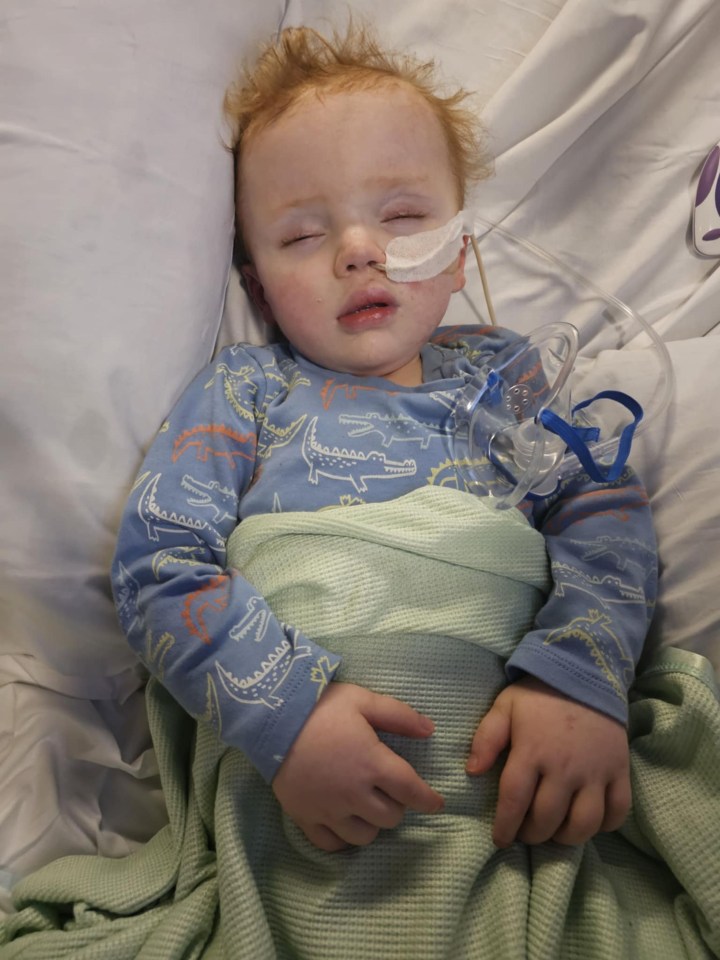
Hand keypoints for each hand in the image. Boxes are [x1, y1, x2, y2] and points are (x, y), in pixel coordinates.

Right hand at [272, 682, 444, 851]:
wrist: (270, 718)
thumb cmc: (320, 706)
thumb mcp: (362, 700)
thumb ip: (399, 715)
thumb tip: (430, 730)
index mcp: (372, 763)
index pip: (411, 790)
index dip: (428, 800)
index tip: (437, 803)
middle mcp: (354, 793)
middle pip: (390, 817)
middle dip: (397, 805)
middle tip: (389, 790)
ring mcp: (328, 809)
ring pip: (364, 836)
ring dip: (372, 823)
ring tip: (366, 805)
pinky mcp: (305, 817)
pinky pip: (331, 844)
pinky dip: (343, 838)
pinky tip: (344, 821)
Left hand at [466, 676, 630, 847]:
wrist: (586, 671)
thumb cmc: (540, 693)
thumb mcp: (505, 707)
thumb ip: (486, 739)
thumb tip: (472, 772)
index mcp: (532, 751)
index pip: (515, 801)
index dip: (505, 826)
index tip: (500, 840)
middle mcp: (564, 767)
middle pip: (547, 819)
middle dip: (532, 835)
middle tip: (526, 833)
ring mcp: (595, 771)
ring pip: (583, 824)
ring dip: (566, 837)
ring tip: (555, 832)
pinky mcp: (620, 770)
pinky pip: (618, 812)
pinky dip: (605, 826)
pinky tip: (588, 822)